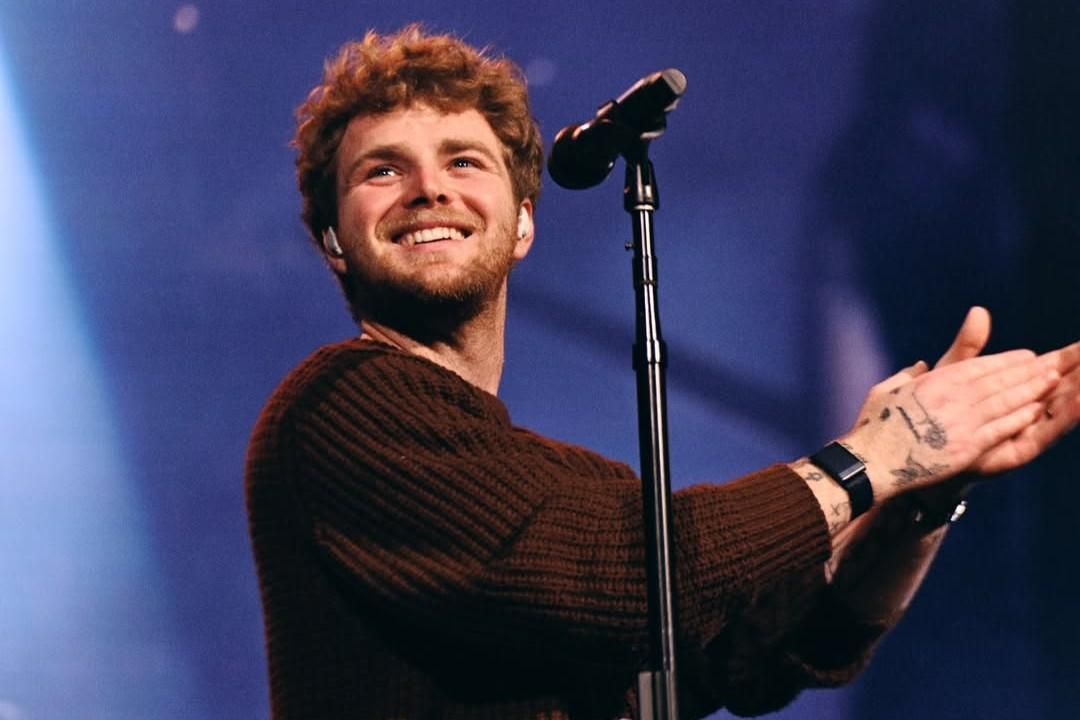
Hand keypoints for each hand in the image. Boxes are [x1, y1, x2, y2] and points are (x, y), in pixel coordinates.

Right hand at [841, 308, 1063, 500]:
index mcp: (932, 382)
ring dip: (1031, 390)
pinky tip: (1036, 410)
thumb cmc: (872, 428)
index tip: (1026, 357)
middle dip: (1027, 371)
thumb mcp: (885, 390)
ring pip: (1005, 401)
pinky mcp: (967, 447)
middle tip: (1051, 364)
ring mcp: (961, 422)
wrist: (871, 463)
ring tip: (1053, 381)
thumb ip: (907, 376)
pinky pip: (1001, 429)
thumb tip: (920, 365)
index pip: (978, 366)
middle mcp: (951, 397)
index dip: (1005, 360)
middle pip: (998, 380)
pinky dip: (1020, 418)